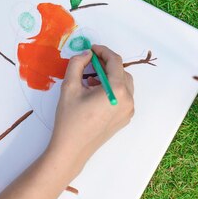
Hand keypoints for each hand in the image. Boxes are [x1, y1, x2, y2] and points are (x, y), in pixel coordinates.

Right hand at [47, 45, 134, 176]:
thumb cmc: (70, 119)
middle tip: (89, 64)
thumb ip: (77, 64)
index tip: (91, 49)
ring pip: (123, 84)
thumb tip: (86, 54)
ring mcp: (128, 111)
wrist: (72, 149)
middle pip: (121, 72)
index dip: (103, 51)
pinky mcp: (124, 119)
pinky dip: (112, 90)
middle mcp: (128, 100)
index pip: (115, 62)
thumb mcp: (69, 87)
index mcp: (117, 91)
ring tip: (89, 80)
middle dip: (106, 65)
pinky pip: (123, 97)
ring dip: (109, 77)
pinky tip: (94, 94)